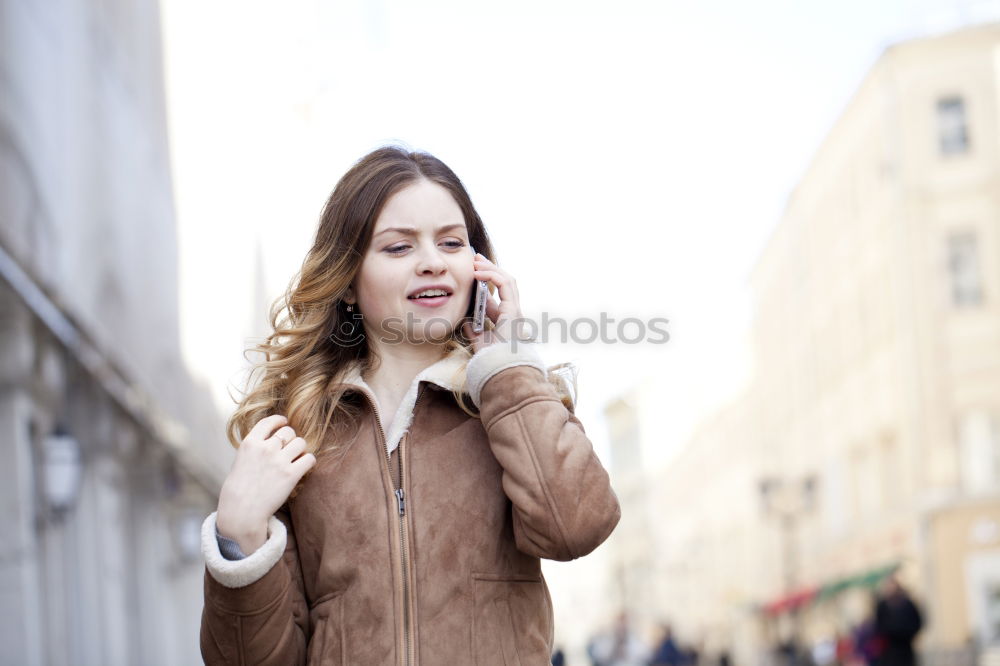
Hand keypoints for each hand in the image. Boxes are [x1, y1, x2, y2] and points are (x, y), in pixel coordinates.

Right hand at [216, 415, 315, 553]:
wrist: (241, 512)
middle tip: (288, 449)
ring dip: (300, 449)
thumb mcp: (240, 461)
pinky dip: (309, 462)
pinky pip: (309, 459)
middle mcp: (265, 448)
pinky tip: (303, 467)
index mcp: (250, 443)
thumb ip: (255, 448)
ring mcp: (279, 461)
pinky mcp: (291, 475)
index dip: (279, 420)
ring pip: (301, 442)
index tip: (284, 422)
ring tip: (296, 459)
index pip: (269, 422)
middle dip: (291, 439)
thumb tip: (272, 440)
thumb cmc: (238, 490)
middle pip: (288, 431)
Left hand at [463, 252, 524, 353]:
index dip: (486, 283)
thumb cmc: (490, 357)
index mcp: (505, 319)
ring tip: (476, 261)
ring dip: (491, 268)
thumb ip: (473, 329)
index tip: (473, 272)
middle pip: (505, 283)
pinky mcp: (513, 308)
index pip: (498, 296)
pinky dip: (492, 275)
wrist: (498, 365)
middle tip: (476, 259)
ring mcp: (515, 309)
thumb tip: (464, 320)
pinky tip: (478, 272)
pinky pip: (505, 284)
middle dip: (490, 269)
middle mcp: (512, 312)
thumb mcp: (477, 339)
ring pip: (507, 279)